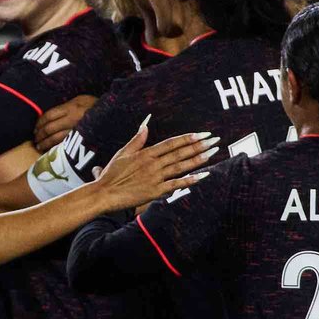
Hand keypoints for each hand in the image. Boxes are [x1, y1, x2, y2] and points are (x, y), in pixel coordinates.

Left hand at [35, 92, 94, 148]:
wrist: (112, 115)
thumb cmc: (95, 106)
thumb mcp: (81, 99)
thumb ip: (66, 106)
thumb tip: (51, 115)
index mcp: (71, 108)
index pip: (49, 116)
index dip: (39, 123)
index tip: (35, 128)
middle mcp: (72, 119)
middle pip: (50, 128)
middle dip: (40, 135)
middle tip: (35, 139)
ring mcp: (77, 131)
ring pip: (55, 139)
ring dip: (45, 144)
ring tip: (39, 146)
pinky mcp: (81, 141)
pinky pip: (64, 145)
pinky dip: (55, 148)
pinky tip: (50, 150)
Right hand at [89, 119, 219, 212]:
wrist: (104, 193)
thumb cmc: (112, 174)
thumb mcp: (123, 153)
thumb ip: (137, 139)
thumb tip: (145, 125)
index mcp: (146, 153)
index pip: (172, 143)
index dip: (188, 138)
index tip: (202, 134)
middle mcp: (153, 164)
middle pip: (180, 153)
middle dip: (199, 146)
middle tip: (215, 140)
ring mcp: (155, 177)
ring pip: (181, 166)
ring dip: (198, 159)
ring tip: (212, 153)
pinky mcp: (155, 191)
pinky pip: (176, 185)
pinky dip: (190, 180)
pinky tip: (202, 176)